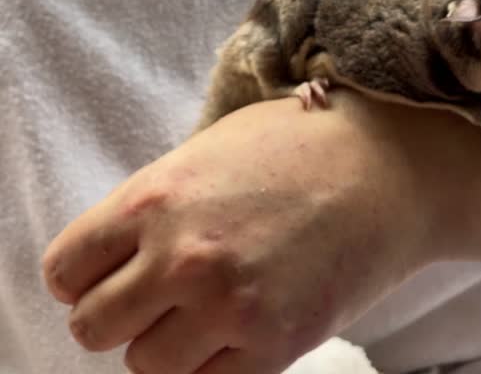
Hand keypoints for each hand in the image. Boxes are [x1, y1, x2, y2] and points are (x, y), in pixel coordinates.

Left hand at [41, 96, 439, 373]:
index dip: (86, 276)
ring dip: (168, 344)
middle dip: (122, 314)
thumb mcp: (211, 150)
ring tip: (207, 314)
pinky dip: (213, 364)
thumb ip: (155, 203)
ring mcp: (229, 306)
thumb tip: (120, 253)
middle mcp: (182, 258)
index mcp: (155, 200)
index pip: (67, 270)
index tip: (114, 275)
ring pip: (145, 363)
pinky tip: (240, 329)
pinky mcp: (276, 344)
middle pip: (93, 326)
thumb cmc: (307, 147)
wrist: (395, 170)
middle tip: (160, 298)